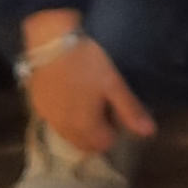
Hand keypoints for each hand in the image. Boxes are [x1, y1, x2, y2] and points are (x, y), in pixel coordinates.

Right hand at [23, 27, 153, 152]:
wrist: (50, 42)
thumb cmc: (86, 62)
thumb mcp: (113, 84)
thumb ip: (130, 110)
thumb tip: (150, 132)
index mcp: (86, 128)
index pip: (105, 144)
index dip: (114, 129)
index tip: (115, 109)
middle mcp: (65, 131)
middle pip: (85, 144)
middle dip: (96, 133)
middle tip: (102, 106)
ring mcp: (49, 119)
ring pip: (68, 135)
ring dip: (79, 127)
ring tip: (85, 100)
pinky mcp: (37, 107)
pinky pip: (55, 122)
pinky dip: (63, 117)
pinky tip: (67, 95)